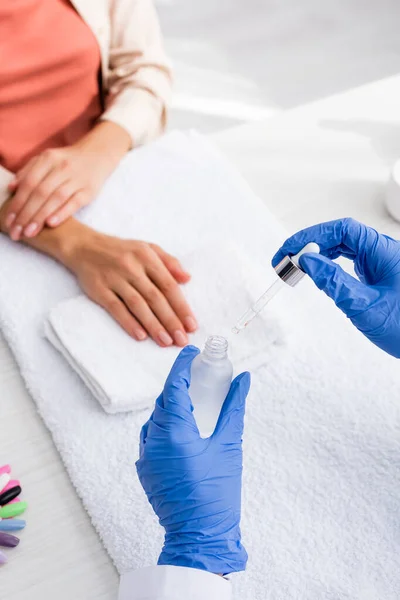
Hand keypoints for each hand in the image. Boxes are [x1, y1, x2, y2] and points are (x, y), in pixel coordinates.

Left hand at [4, 122, 130, 239]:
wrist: (97, 155)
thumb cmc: (67, 161)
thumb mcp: (47, 160)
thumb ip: (28, 172)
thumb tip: (11, 188)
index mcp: (48, 159)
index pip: (29, 183)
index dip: (17, 202)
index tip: (9, 220)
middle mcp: (62, 167)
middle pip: (40, 193)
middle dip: (26, 214)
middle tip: (16, 232)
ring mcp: (77, 179)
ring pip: (55, 199)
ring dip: (40, 216)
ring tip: (30, 232)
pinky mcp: (89, 190)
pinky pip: (75, 202)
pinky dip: (62, 213)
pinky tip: (51, 224)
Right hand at [67, 230, 196, 346]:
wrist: (84, 246)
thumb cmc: (122, 250)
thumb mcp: (148, 248)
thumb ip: (169, 262)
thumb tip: (187, 278)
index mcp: (147, 257)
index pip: (168, 285)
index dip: (181, 307)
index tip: (191, 325)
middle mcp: (132, 267)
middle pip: (155, 298)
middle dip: (171, 320)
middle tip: (181, 339)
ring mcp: (115, 278)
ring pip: (138, 305)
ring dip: (153, 325)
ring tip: (165, 341)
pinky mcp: (99, 289)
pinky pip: (116, 308)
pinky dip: (129, 322)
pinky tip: (140, 335)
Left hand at [136, 346, 249, 574]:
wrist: (200, 536)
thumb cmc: (218, 493)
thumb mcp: (229, 446)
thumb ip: (234, 408)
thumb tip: (243, 380)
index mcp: (173, 433)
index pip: (173, 387)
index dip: (182, 365)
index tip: (193, 351)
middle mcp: (153, 441)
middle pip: (164, 401)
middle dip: (179, 384)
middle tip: (199, 373)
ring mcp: (146, 456)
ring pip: (157, 418)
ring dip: (173, 404)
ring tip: (194, 398)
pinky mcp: (145, 469)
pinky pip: (152, 436)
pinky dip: (167, 424)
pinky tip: (185, 425)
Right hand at [272, 218, 399, 357]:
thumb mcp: (363, 306)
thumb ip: (333, 281)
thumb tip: (307, 260)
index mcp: (384, 251)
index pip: (342, 230)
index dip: (312, 236)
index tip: (290, 249)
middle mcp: (383, 252)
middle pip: (341, 236)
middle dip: (311, 244)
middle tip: (286, 260)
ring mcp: (382, 262)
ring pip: (345, 247)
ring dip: (319, 253)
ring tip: (296, 267)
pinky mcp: (379, 274)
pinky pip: (351, 260)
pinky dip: (331, 264)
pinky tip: (318, 272)